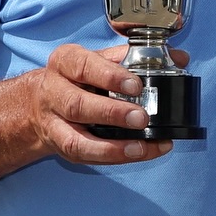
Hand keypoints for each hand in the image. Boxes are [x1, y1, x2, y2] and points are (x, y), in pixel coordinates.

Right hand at [29, 43, 190, 164]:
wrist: (36, 103)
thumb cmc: (77, 78)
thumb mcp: (99, 60)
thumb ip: (136, 58)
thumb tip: (179, 58)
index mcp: (65, 62)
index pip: (83, 66)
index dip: (110, 76)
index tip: (136, 85)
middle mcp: (53, 91)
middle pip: (77, 105)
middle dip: (111, 113)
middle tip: (141, 117)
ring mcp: (53, 122)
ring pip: (76, 138)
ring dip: (111, 145)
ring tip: (141, 145)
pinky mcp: (60, 145)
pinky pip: (84, 155)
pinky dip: (112, 157)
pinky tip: (137, 153)